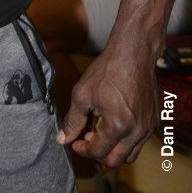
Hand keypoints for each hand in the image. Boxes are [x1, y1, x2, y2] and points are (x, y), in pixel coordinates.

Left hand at [57, 45, 158, 166]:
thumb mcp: (82, 94)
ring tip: (99, 132)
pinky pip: (139, 141)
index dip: (83, 149)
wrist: (133, 53)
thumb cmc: (107, 71)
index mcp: (118, 125)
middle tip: (86, 139)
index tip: (75, 142)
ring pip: (130, 154)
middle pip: (116, 161)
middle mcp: (136, 131)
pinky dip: (125, 140)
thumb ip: (73, 120)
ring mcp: (148, 127)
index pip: (98, 152)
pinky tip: (113, 123)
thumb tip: (62, 139)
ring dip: (113, 150)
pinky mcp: (153, 121)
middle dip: (98, 154)